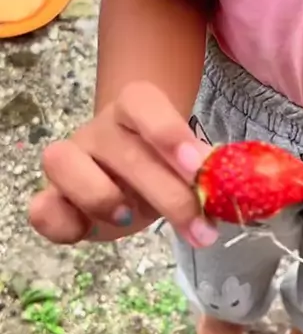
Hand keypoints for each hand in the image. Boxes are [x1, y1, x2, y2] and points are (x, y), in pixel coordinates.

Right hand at [29, 82, 216, 245]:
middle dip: (167, 194)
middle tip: (201, 227)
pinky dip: (61, 225)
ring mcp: (71, 159)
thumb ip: (206, 172)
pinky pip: (40, 207)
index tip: (200, 166)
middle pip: (124, 151)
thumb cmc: (163, 165)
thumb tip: (231, 189)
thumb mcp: (189, 167)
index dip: (169, 132)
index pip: (143, 102)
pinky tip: (89, 232)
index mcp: (136, 108)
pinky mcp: (53, 197)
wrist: (130, 175)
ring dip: (101, 196)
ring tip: (132, 220)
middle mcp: (100, 128)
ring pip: (62, 162)